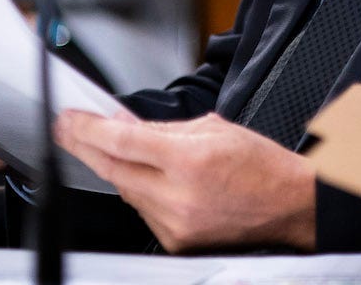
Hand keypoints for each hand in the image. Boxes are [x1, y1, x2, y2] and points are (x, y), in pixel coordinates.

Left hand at [56, 111, 316, 253]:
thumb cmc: (261, 166)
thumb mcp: (213, 129)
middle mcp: (179, 196)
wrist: (292, 206)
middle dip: (86, 147)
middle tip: (69, 130)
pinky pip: (144, 211)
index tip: (68, 119)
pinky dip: (141, 191)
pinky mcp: (176, 242)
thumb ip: (162, 128)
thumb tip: (123, 124)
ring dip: (119, 169)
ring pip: (127, 191)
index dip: (87, 130)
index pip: (121, 142)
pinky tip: (151, 178)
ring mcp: (176, 224)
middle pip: (114, 170)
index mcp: (190, 160)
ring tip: (121, 150)